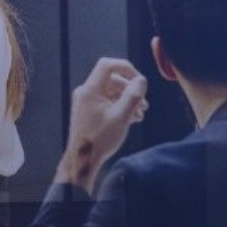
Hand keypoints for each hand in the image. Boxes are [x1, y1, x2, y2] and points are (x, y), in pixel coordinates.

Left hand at [59, 58, 147, 186]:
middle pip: (113, 80)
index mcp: (89, 90)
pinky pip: (107, 102)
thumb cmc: (100, 140)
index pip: (107, 65)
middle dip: (131, 90)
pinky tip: (132, 118)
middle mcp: (86, 93)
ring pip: (112, 92)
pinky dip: (120, 107)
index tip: (140, 80)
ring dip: (128, 100)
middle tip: (144, 105)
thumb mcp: (121, 117)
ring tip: (140, 115)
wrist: (82, 161)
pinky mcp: (89, 111)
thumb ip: (133, 96)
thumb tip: (141, 80)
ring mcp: (86, 102)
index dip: (126, 68)